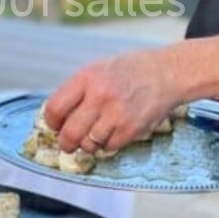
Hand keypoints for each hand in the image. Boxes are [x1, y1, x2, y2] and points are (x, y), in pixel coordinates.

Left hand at [45, 47, 186, 152]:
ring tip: (94, 135)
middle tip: (67, 143)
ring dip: (87, 144)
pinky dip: (107, 145)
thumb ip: (77, 90)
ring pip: (88, 144)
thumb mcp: (98, 69)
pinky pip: (108, 148)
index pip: (55, 108)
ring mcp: (116, 114)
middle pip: (69, 133)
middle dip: (65, 143)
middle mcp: (100, 96)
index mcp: (87, 78)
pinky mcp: (131, 129)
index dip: (51, 122)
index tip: (55, 125)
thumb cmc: (131, 70)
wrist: (167, 73)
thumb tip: (57, 115)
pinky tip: (112, 132)